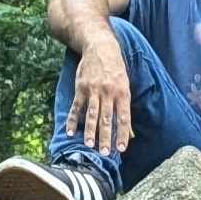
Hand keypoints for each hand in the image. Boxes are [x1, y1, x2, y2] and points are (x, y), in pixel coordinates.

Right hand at [70, 32, 133, 156]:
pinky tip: (70, 132)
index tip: (121, 149)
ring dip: (90, 131)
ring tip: (89, 145)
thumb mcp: (125, 85)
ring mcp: (93, 90)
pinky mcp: (81, 88)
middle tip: (104, 152)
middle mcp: (108, 92)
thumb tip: (130, 133)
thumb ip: (125, 110)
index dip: (122, 134)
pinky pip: (76, 107)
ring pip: (91, 114)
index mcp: (122, 92)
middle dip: (105, 137)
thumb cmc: (116, 68)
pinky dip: (72, 120)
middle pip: (107, 119)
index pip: (123, 118)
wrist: (100, 46)